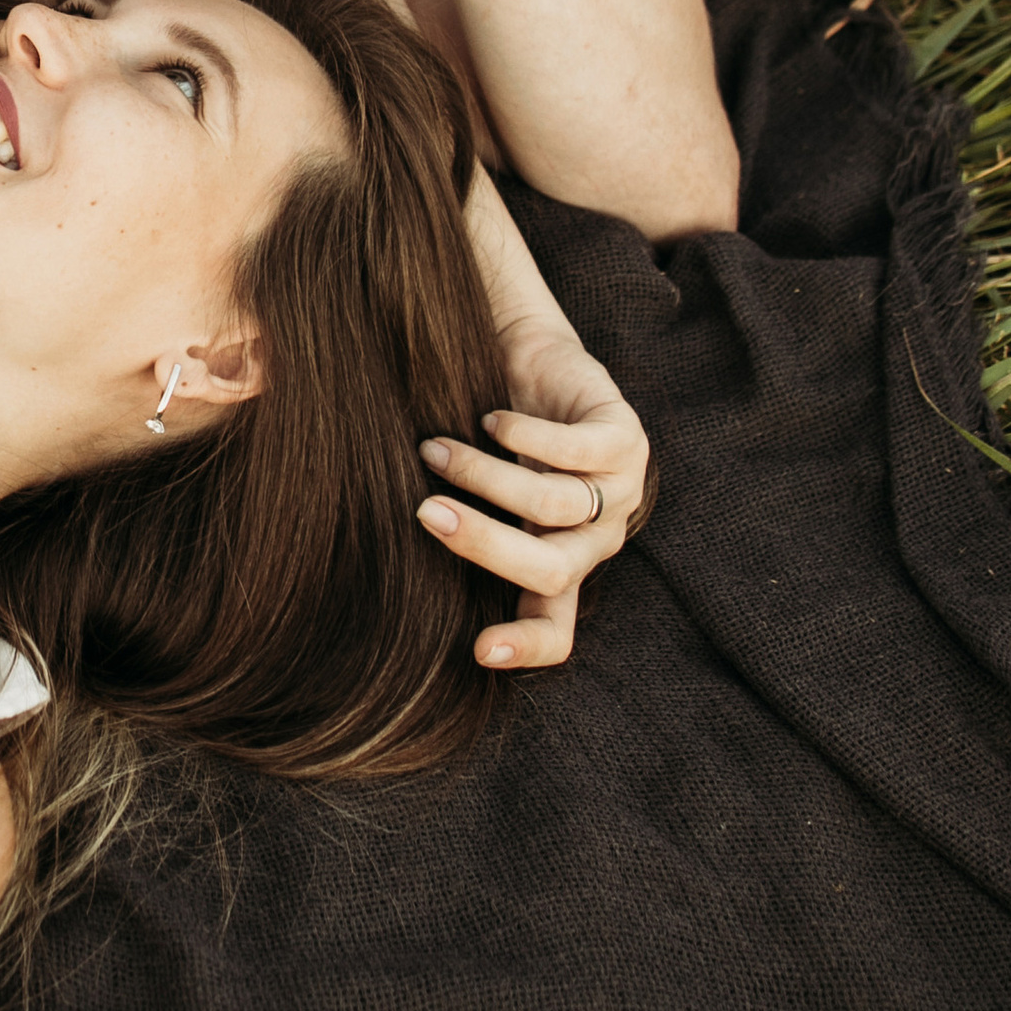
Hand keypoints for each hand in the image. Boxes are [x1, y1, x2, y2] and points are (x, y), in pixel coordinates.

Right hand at [415, 318, 652, 672]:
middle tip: (425, 512)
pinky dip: (522, 436)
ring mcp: (619, 491)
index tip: (480, 651)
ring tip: (434, 449)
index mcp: (562, 565)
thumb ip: (455, 527)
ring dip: (483, 477)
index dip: (525, 647)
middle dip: (484, 545)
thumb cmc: (491, 433)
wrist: (532, 358)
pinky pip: (574, 450)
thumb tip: (385, 558)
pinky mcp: (626, 439)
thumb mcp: (477, 492)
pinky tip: (491, 420)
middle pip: (552, 571)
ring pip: (552, 507)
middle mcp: (595, 539)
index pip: (556, 630)